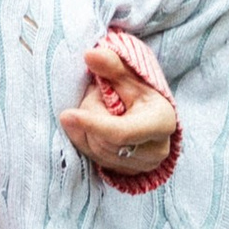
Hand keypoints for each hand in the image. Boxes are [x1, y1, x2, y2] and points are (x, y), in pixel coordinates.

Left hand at [60, 35, 178, 177]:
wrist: (150, 110)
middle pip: (106, 143)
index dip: (92, 124)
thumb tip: (90, 55)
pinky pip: (98, 163)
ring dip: (88, 131)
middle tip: (96, 98)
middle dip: (91, 120)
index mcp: (162, 122)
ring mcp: (146, 165)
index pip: (121, 133)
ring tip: (100, 110)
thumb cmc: (139, 90)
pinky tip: (94, 127)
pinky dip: (90, 143)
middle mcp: (158, 149)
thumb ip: (111, 65)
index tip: (67, 115)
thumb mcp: (128, 74)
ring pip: (99, 154)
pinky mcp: (131, 172)